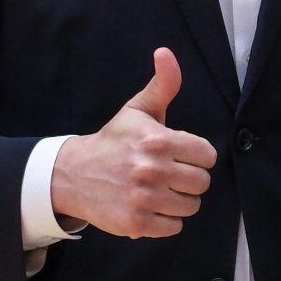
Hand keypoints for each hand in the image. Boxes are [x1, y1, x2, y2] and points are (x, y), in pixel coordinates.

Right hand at [51, 49, 216, 240]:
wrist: (73, 174)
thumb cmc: (114, 141)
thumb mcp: (137, 110)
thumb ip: (163, 84)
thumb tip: (166, 53)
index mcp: (157, 140)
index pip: (207, 156)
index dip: (197, 156)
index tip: (180, 155)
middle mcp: (151, 170)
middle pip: (202, 182)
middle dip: (189, 179)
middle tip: (169, 174)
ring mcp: (143, 198)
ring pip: (191, 206)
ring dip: (179, 200)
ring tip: (160, 190)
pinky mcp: (136, 223)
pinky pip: (174, 227)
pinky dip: (166, 220)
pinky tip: (150, 206)